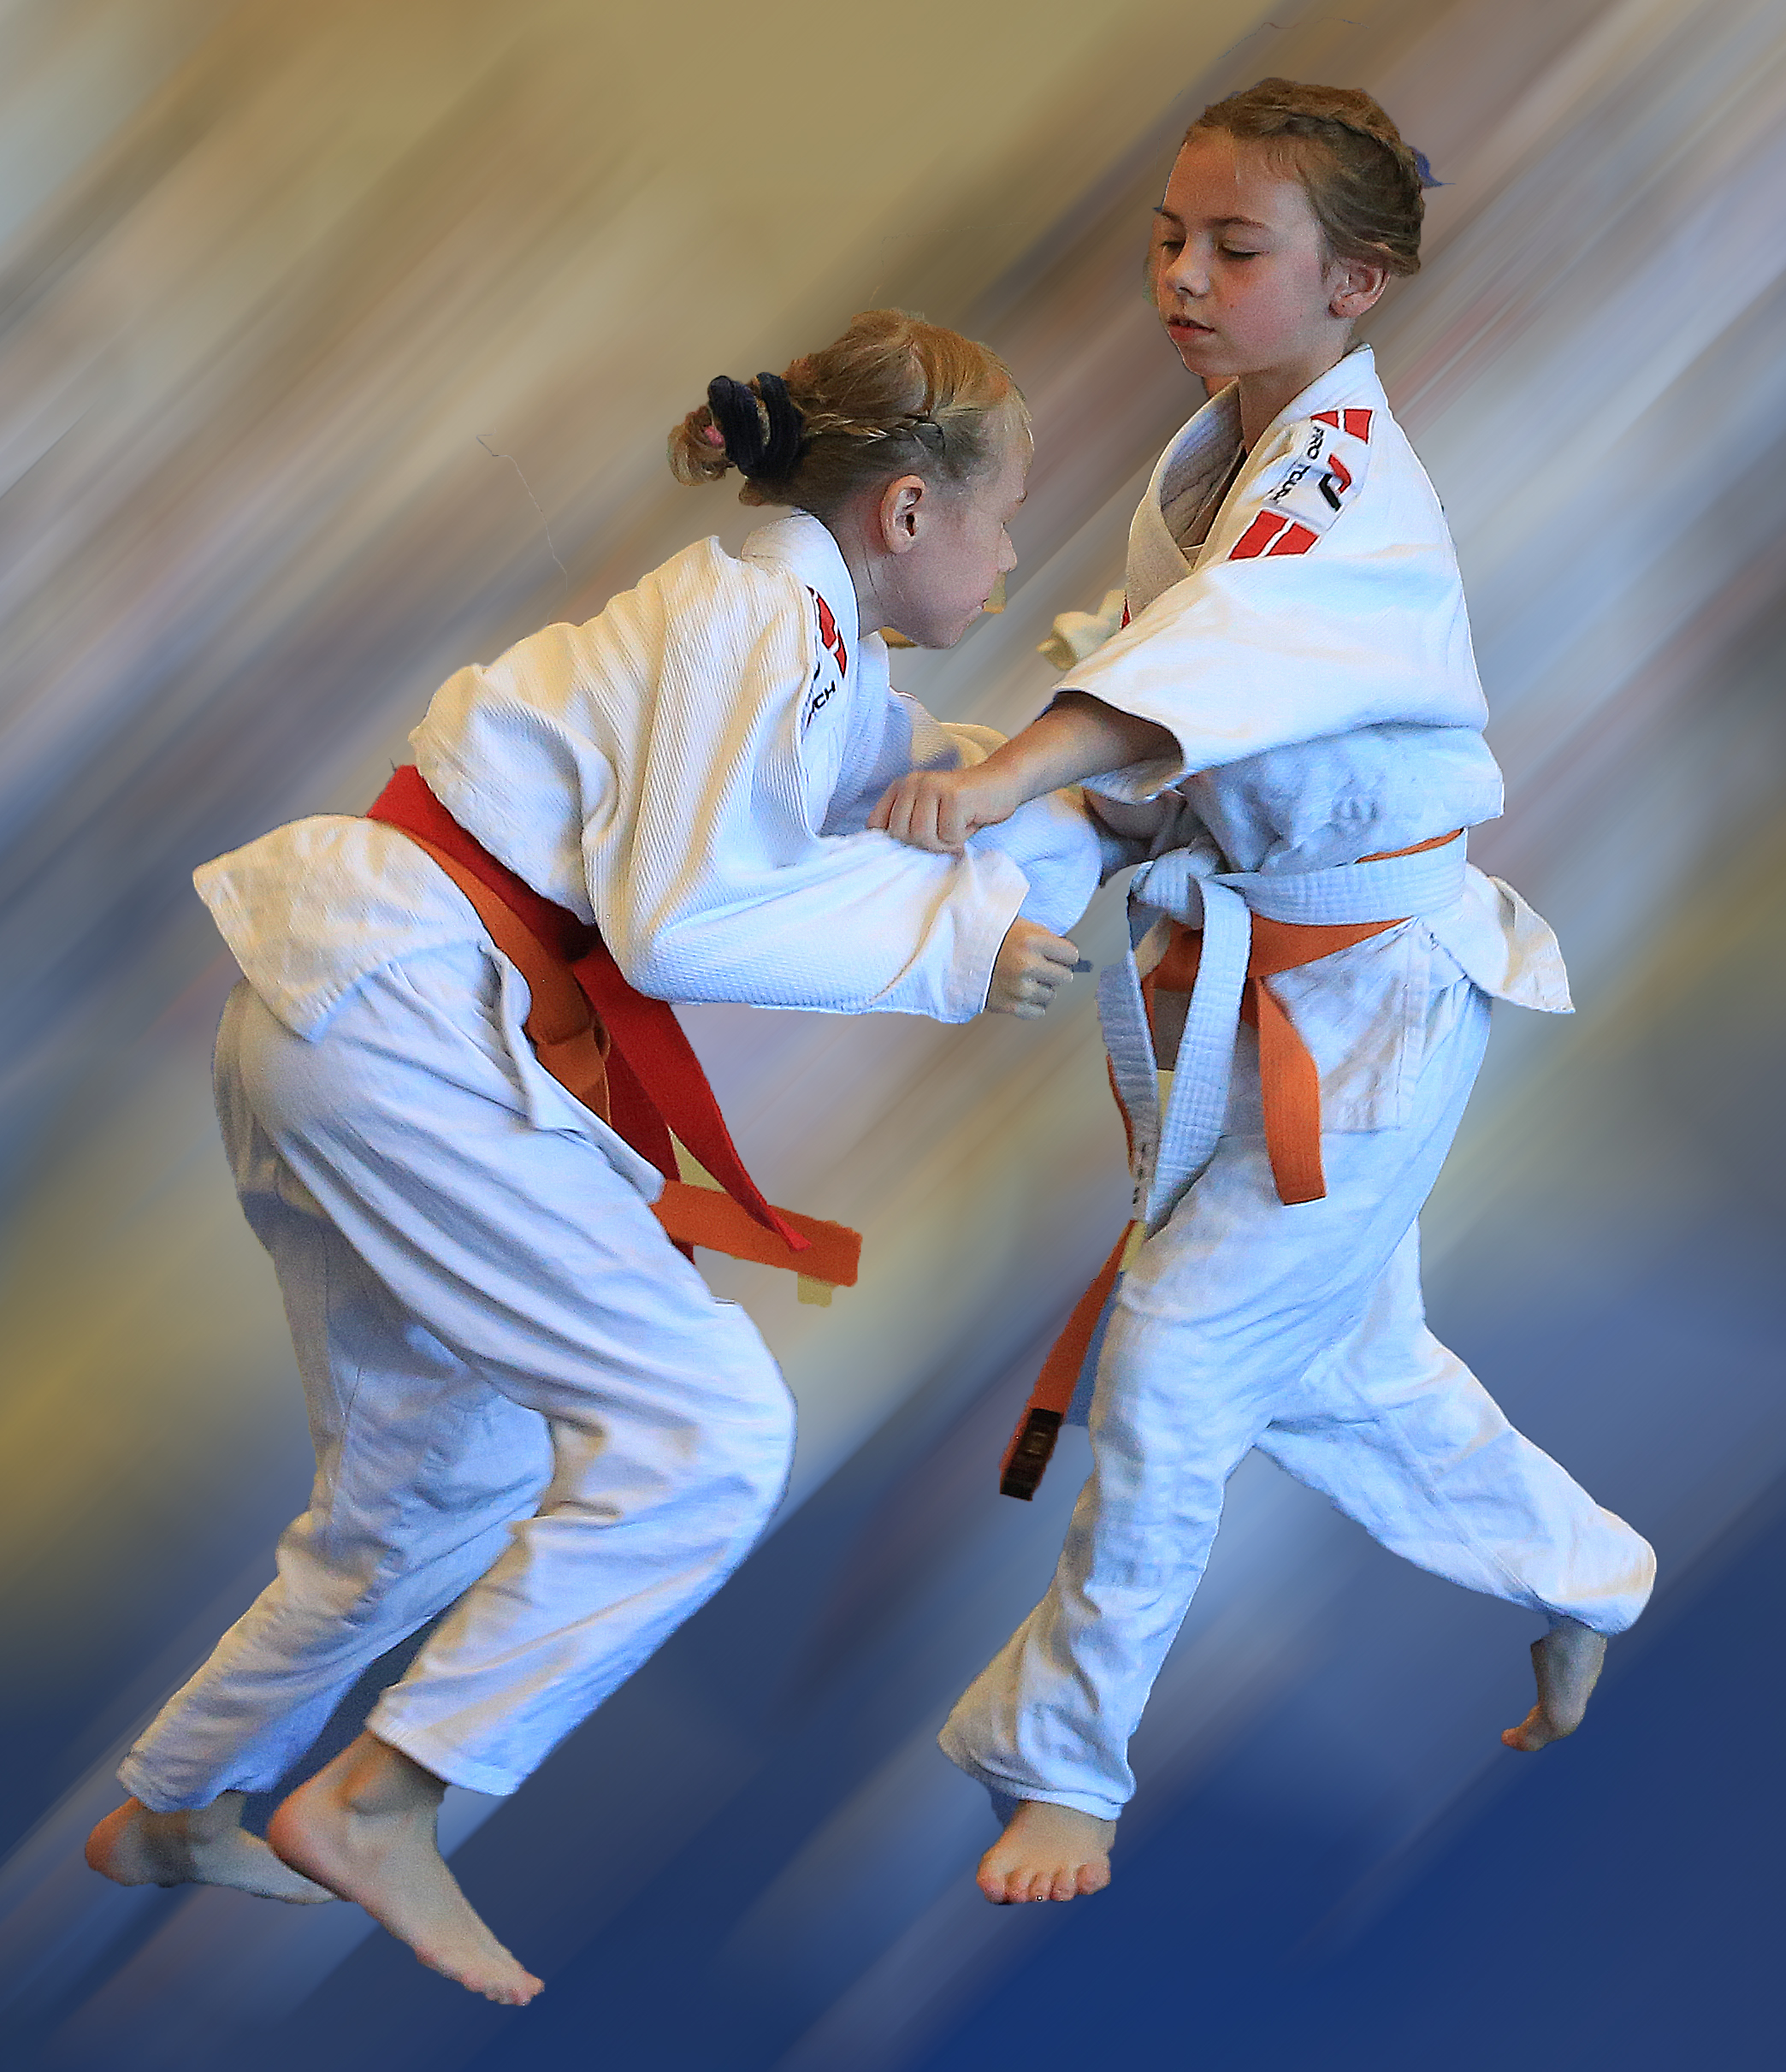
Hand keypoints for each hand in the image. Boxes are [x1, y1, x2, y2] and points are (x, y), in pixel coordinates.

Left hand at [870, 765, 1022, 852]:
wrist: (1003, 782)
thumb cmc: (965, 806)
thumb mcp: (929, 813)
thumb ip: (906, 825)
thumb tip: (884, 853)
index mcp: (901, 787)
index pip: (876, 824)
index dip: (898, 840)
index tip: (922, 835)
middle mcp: (912, 782)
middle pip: (901, 834)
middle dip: (926, 842)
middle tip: (945, 830)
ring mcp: (933, 787)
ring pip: (923, 836)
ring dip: (945, 841)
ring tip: (957, 826)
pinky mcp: (954, 795)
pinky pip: (949, 835)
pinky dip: (962, 837)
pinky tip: (970, 820)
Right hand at [986, 920, 1080, 1018]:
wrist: (954, 955)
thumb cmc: (989, 938)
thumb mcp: (1018, 924)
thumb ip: (1044, 936)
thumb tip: (1067, 953)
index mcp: (1031, 941)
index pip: (1072, 955)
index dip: (1063, 954)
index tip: (1055, 954)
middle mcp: (1027, 964)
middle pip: (1065, 977)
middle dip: (1054, 971)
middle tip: (1038, 966)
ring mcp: (1019, 988)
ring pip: (1051, 995)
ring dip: (1041, 988)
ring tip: (1022, 977)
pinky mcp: (1010, 1006)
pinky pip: (1038, 1011)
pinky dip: (1032, 1004)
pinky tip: (1019, 991)